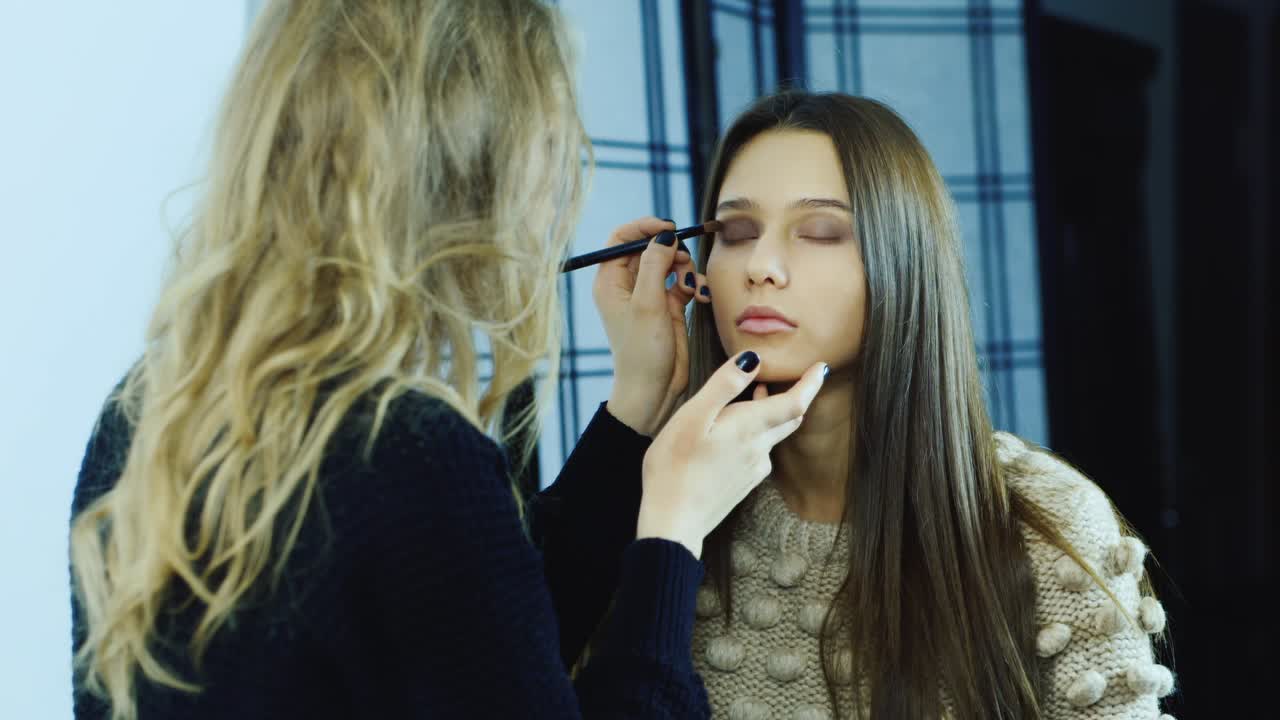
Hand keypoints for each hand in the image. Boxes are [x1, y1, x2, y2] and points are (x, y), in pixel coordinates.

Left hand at [593, 217, 709, 435]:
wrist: (653, 391)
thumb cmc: (642, 352)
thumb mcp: (647, 304)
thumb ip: (654, 265)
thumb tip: (665, 236)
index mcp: (610, 282)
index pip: (622, 238)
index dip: (644, 228)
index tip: (669, 229)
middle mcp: (627, 286)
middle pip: (648, 248)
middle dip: (670, 250)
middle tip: (684, 262)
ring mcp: (648, 297)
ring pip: (669, 264)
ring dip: (684, 268)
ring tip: (691, 285)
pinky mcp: (668, 308)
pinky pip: (682, 283)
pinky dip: (693, 285)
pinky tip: (701, 297)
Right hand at [636, 352, 827, 557]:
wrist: (673, 522)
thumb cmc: (674, 466)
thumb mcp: (692, 416)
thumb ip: (724, 386)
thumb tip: (754, 359)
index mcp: (749, 428)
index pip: (795, 403)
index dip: (811, 383)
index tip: (822, 366)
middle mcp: (759, 449)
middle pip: (789, 418)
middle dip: (793, 395)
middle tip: (792, 374)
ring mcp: (753, 469)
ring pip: (773, 434)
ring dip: (770, 412)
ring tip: (755, 393)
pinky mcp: (744, 483)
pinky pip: (760, 450)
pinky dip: (757, 432)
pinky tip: (736, 431)